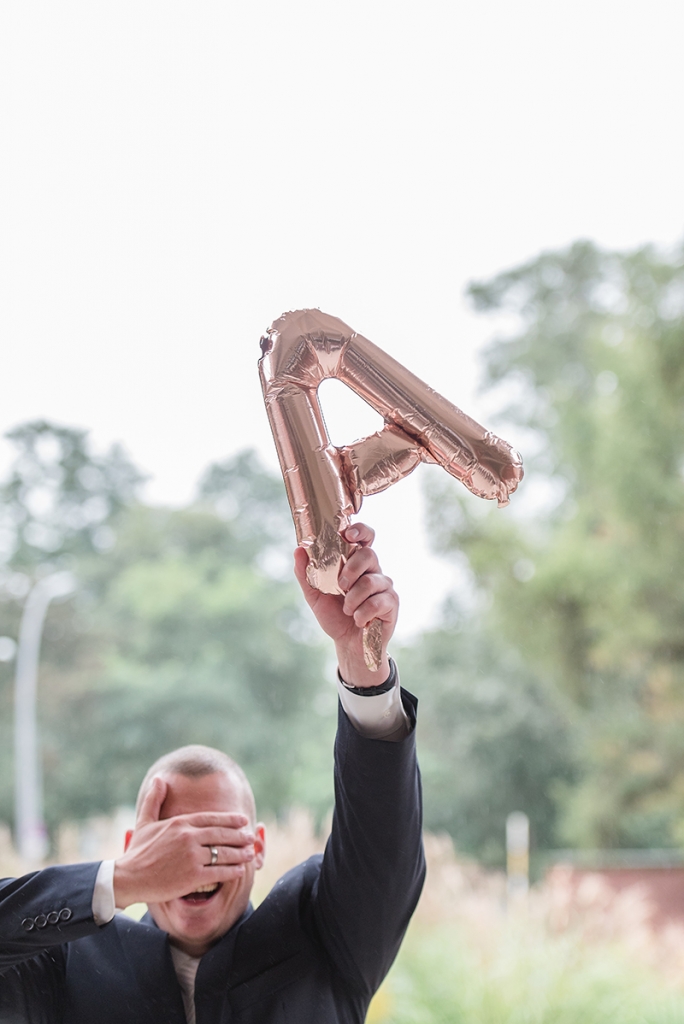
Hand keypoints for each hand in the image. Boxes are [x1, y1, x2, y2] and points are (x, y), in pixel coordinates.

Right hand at [113, 777, 255, 908]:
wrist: (127, 878)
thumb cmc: (136, 852)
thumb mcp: (144, 822)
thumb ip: (154, 800)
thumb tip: (159, 778)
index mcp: (180, 823)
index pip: (212, 818)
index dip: (230, 819)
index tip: (243, 820)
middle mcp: (188, 837)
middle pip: (221, 834)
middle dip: (239, 836)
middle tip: (250, 837)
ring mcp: (191, 857)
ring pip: (223, 853)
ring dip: (240, 853)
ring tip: (250, 853)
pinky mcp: (191, 876)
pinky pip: (218, 872)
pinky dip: (232, 871)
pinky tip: (240, 870)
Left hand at [293, 523, 398, 687]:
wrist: (348, 644)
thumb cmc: (335, 616)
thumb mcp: (314, 595)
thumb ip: (306, 573)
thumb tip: (298, 549)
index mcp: (355, 563)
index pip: (364, 538)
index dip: (360, 530)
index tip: (348, 534)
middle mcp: (373, 570)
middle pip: (369, 554)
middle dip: (351, 569)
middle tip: (340, 586)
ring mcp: (384, 586)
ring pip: (371, 581)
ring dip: (353, 599)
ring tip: (347, 611)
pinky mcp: (391, 603)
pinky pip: (378, 601)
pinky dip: (363, 613)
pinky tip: (359, 620)